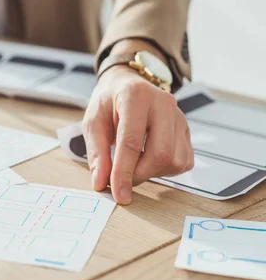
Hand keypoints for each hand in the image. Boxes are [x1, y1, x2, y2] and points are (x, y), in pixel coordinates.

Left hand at [83, 66, 193, 204]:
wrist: (128, 85)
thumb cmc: (109, 102)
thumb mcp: (93, 121)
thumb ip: (97, 151)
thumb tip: (101, 182)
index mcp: (135, 95)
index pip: (132, 141)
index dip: (124, 172)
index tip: (118, 195)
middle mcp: (163, 103)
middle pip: (160, 154)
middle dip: (139, 175)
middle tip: (122, 178)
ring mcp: (179, 116)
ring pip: (175, 161)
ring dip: (153, 173)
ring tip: (135, 163)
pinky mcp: (187, 129)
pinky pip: (184, 162)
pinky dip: (165, 169)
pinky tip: (149, 158)